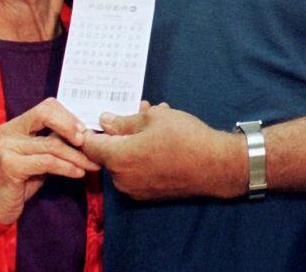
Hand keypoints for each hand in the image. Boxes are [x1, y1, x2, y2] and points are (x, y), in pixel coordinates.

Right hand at [0, 98, 97, 224]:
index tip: (84, 130)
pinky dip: (67, 167)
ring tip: (91, 164)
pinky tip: (78, 173)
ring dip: (76, 155)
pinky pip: (47, 162)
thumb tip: (83, 132)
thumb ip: (53, 140)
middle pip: (45, 114)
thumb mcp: (38, 155)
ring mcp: (7, 148)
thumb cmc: (20, 180)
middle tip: (88, 141)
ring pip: (51, 144)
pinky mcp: (11, 166)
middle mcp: (9, 131)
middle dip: (71, 126)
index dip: (68, 116)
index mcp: (16, 124)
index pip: (46, 106)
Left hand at [81, 103, 244, 199]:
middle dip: (122, 130)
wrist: (216, 166)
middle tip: (142, 111)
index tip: (99, 116)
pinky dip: (144, 155)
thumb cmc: (184, 137)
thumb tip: (104, 120)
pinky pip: (138, 170)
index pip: (89, 145)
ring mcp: (135, 189)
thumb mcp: (153, 119)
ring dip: (136, 140)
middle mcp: (121, 179)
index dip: (90, 129)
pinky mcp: (149, 194)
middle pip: (110, 152)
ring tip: (158, 119)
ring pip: (126, 159)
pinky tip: (163, 138)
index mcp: (117, 158)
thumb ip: (124, 121)